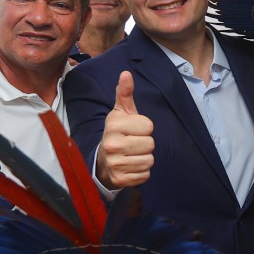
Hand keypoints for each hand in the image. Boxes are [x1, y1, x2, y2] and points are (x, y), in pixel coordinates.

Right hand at [96, 71, 153, 187]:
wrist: (103, 160)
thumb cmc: (118, 132)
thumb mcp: (121, 112)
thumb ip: (124, 93)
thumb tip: (126, 73)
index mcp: (113, 125)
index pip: (148, 126)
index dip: (145, 127)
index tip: (134, 129)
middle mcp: (112, 145)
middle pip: (150, 144)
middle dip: (146, 144)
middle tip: (134, 143)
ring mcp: (115, 164)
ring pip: (149, 160)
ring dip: (145, 158)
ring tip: (133, 154)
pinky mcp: (120, 179)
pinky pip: (145, 175)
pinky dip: (142, 172)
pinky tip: (131, 166)